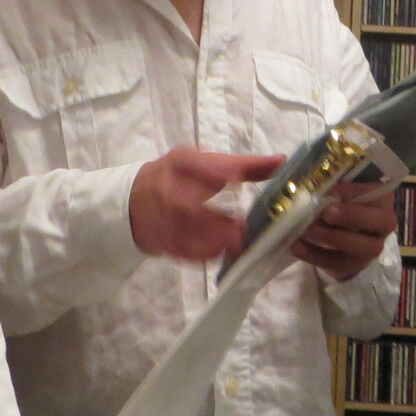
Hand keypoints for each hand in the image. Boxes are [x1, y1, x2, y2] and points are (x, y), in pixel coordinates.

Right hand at [128, 148, 283, 260]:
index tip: (239, 182)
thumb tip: (282, 161)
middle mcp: (168, 186)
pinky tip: (220, 253)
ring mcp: (161, 215)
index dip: (224, 174)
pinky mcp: (162, 239)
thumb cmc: (180, 178)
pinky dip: (203, 254)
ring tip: (237, 242)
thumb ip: (245, 166)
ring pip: (187, 229)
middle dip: (220, 216)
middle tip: (244, 226)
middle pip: (193, 202)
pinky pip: (182, 250)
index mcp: (182, 162)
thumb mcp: (206, 163)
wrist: (133, 201)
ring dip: (215, 238)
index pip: (202, 165)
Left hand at [291, 178, 396, 280]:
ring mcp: (371, 246)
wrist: (331, 234)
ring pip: (365, 247)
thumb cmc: (331, 200)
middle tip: (325, 212)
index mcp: (380, 195)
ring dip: (334, 238)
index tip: (331, 189)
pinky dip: (317, 256)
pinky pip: (340, 264)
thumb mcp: (327, 185)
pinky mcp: (354, 265)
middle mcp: (383, 222)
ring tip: (307, 231)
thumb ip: (314, 175)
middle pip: (383, 221)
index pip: (377, 191)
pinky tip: (297, 247)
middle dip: (352, 216)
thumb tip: (280, 160)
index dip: (355, 191)